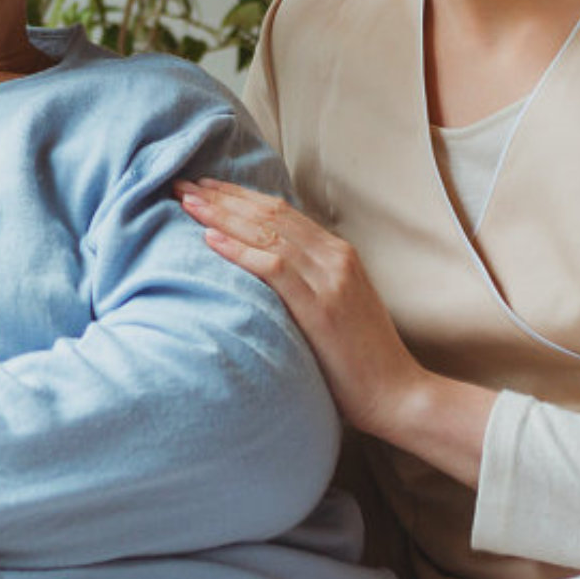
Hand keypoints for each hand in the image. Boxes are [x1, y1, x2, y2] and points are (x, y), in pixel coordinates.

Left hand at [176, 179, 495, 486]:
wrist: (397, 395)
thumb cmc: (360, 359)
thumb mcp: (336, 306)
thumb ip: (307, 281)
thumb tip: (263, 269)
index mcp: (338, 252)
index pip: (280, 211)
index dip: (239, 195)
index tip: (204, 187)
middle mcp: (335, 256)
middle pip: (269, 213)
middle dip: (222, 197)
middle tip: (182, 184)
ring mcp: (330, 279)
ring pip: (268, 232)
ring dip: (222, 215)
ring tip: (187, 203)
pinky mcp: (321, 307)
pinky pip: (274, 268)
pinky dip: (240, 250)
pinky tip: (210, 240)